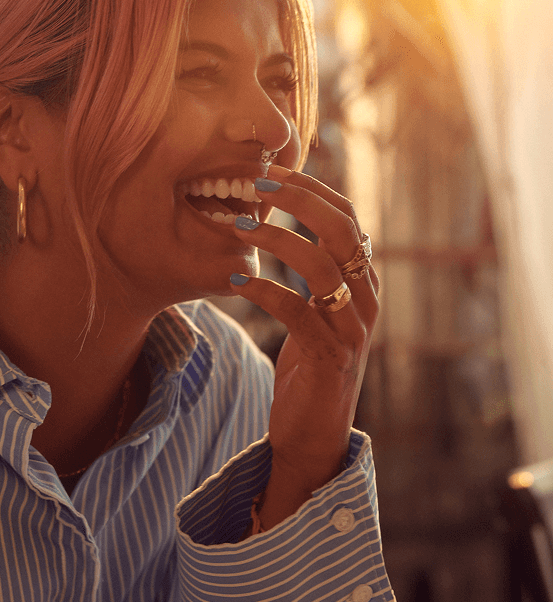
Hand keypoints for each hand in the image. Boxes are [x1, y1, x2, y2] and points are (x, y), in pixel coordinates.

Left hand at [230, 164, 378, 530]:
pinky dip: (265, 291)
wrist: (313, 434)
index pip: (348, 216)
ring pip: (321, 266)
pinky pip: (298, 312)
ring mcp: (353, 329)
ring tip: (235, 226)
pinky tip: (235, 281)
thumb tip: (293, 218)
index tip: (271, 168)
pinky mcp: (330, 357)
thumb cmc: (307, 363)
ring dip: (275, 238)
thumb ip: (315, 268)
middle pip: (342, 230)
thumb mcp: (317, 308)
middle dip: (298, 199)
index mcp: (364, 280)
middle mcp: (367, 298)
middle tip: (255, 182)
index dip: (312, 188)